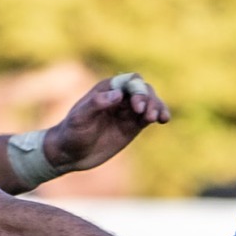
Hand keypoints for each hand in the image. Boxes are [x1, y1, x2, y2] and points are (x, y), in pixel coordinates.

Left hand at [43, 73, 170, 173]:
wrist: (71, 154)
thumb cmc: (72, 133)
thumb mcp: (80, 118)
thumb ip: (97, 104)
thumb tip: (118, 95)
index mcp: (107, 89)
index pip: (130, 81)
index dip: (138, 90)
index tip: (137, 106)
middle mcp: (120, 97)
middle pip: (143, 90)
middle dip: (149, 100)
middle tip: (146, 116)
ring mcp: (127, 112)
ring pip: (149, 102)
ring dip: (157, 107)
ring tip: (160, 118)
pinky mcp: (132, 126)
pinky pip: (149, 116)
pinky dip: (158, 115)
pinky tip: (164, 120)